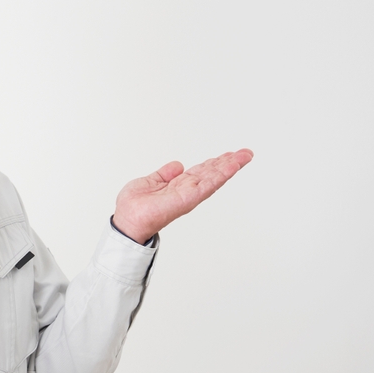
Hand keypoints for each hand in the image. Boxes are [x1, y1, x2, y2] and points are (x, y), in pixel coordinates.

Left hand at [112, 149, 253, 243]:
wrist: (128, 220)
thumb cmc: (134, 206)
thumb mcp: (150, 182)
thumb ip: (164, 174)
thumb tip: (178, 165)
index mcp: (178, 186)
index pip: (201, 172)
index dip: (215, 163)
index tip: (229, 154)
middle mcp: (187, 190)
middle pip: (212, 173)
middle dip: (229, 162)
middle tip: (246, 152)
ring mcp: (189, 195)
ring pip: (214, 178)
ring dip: (230, 167)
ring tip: (244, 156)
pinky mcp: (188, 198)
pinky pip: (208, 184)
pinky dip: (221, 175)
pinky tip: (231, 166)